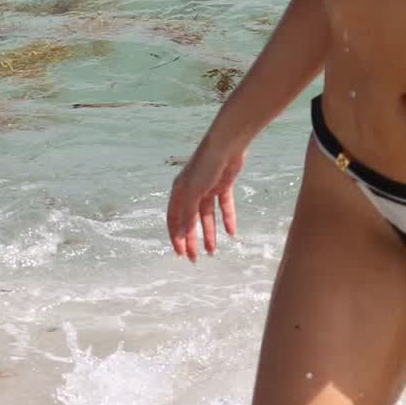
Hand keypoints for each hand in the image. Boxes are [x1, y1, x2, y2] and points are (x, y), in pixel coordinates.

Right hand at [166, 138, 245, 261]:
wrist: (227, 145)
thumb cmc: (205, 165)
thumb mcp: (193, 192)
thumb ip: (188, 214)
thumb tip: (183, 235)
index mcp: (179, 192)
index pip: (174, 219)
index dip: (176, 237)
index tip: (181, 254)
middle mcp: (191, 191)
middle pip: (190, 221)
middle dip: (193, 240)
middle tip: (196, 259)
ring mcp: (207, 189)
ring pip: (207, 217)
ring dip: (209, 233)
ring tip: (212, 251)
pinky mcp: (223, 185)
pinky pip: (224, 207)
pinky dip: (227, 219)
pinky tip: (231, 232)